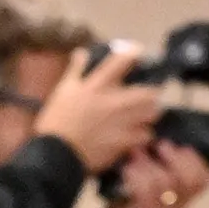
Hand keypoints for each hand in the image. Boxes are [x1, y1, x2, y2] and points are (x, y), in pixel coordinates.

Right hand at [34, 42, 168, 174]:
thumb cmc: (56, 122)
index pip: (124, 60)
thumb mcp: (63, 90)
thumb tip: (82, 52)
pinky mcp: (124, 142)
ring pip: (152, 113)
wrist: (56, 155)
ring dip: (150, 113)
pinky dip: (143, 135)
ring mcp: (122, 122)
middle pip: (149, 91)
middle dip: (151, 92)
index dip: (135, 53)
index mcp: (99, 85)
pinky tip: (137, 136)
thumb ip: (76, 70)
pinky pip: (145, 135)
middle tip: (147, 96)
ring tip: (144, 116)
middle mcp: (115, 101)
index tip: (137, 53)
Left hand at [92, 134, 208, 207]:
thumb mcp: (153, 188)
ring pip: (165, 182)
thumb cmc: (134, 207)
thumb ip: (162, 168)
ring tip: (136, 153)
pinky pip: (146, 193)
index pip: (203, 179)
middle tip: (160, 145)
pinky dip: (136, 176)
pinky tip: (127, 169)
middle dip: (178, 158)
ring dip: (150, 163)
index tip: (181, 144)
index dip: (197, 159)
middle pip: (192, 181)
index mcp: (183, 199)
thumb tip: (160, 135)